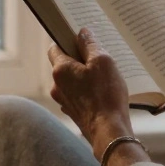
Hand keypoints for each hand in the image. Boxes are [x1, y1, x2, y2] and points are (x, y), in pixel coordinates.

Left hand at [48, 27, 132, 144]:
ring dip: (86, 76)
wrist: (109, 131)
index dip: (67, 41)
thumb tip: (82, 33)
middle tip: (100, 59)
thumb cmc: (106, 95)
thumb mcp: (102, 61)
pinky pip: (79, 95)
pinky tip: (104, 94)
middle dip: (81, 60)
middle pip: (65, 64)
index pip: (55, 47)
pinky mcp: (74, 112)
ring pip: (73, 81)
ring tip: (106, 78)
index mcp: (60, 70)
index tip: (81, 40)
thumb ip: (90, 44)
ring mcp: (64, 101)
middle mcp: (57, 86)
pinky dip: (88, 91)